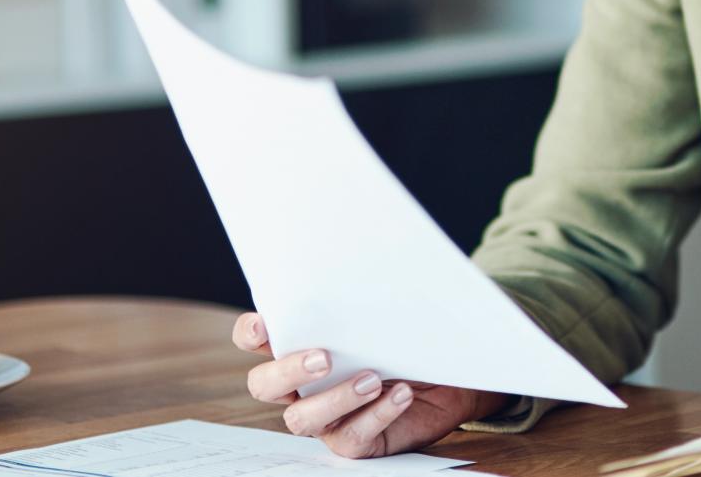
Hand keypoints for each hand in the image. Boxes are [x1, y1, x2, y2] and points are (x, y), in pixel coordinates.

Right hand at [232, 311, 514, 457]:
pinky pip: (352, 436)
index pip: (255, 339)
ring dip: (334, 398)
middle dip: (288, 371)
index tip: (263, 326)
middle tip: (324, 357)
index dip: (250, 334)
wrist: (449, 373)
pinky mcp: (354, 440)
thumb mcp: (387, 311)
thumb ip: (365, 294)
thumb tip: (371, 260)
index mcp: (300, 345)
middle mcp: (302, 385)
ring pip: (302, 419)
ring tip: (372, 379)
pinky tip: (401, 394)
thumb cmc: (408, 336)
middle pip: (264, 385)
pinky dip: (377, 414)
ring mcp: (325, 416)